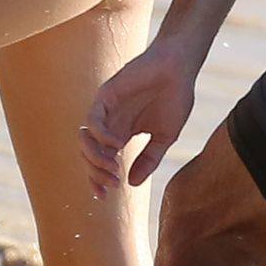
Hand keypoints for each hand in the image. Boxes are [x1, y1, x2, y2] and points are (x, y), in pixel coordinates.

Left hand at [79, 41, 198, 196]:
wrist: (180, 68)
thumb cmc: (175, 98)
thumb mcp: (164, 137)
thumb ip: (149, 159)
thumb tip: (132, 184)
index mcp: (122, 134)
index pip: (101, 161)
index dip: (97, 180)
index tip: (104, 197)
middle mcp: (110, 124)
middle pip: (89, 154)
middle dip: (95, 173)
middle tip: (112, 184)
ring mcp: (106, 110)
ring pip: (85, 139)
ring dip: (94, 158)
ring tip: (112, 167)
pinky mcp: (106, 95)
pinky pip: (93, 120)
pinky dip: (101, 136)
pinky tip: (116, 144)